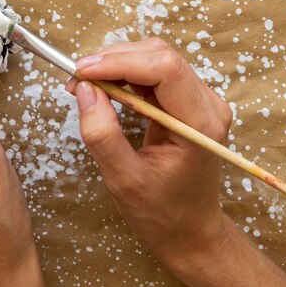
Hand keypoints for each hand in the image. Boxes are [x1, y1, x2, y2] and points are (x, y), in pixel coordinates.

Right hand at [68, 38, 231, 268]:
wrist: (191, 232)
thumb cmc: (161, 214)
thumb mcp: (123, 180)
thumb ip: (102, 134)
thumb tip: (84, 88)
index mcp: (200, 125)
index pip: (165, 69)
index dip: (121, 62)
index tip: (82, 72)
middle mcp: (208, 105)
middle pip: (160, 55)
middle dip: (113, 59)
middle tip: (77, 78)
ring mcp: (202, 100)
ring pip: (156, 56)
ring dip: (116, 63)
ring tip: (85, 83)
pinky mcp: (189, 100)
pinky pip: (155, 70)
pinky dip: (124, 72)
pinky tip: (103, 87)